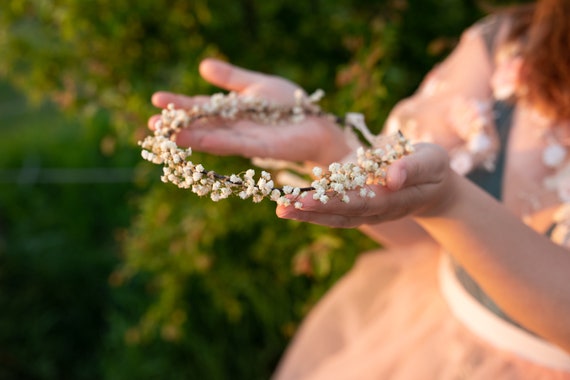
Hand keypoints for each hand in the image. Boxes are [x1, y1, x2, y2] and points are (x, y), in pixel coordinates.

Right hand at [148, 58, 351, 165]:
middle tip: (150, 124)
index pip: (201, 108)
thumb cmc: (289, 105)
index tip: (156, 99)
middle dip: (177, 125)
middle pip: (202, 125)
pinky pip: (237, 144)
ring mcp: (247, 139)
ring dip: (191, 136)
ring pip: (214, 137)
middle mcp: (234, 127)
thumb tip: (203, 66)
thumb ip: (232, 79)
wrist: (316, 123)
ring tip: (167, 134)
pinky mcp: (262, 148)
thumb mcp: (257, 86)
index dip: (180, 104)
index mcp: (232, 111)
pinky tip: (200, 140)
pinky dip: (218, 143)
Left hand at [276, 143, 455, 227]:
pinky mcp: (360, 206)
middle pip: (340, 213)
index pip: (358, 202)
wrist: (434, 186)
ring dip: (307, 214)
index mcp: (392, 199)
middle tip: (281, 207)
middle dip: (310, 211)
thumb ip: (412, 168)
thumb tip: (391, 177)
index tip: (304, 199)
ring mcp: (367, 211)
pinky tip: (292, 203)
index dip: (330, 202)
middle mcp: (376, 210)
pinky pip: (335, 211)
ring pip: (334, 216)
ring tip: (280, 208)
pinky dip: (313, 209)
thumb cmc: (433, 168)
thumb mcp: (432, 161)